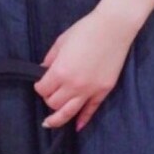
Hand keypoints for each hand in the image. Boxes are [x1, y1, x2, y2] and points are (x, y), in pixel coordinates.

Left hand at [35, 4, 137, 131]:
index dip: (39, 87)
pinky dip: (83, 120)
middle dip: (48, 99)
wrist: (113, 27)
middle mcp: (74, 85)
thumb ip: (50, 59)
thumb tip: (44, 71)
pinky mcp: (103, 91)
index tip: (41, 82)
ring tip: (50, 123)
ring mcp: (90, 90)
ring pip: (69, 113)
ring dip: (57, 120)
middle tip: (50, 92)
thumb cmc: (86, 30)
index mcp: (60, 71)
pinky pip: (91, 110)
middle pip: (54, 103)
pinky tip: (76, 126)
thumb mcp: (61, 42)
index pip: (42, 90)